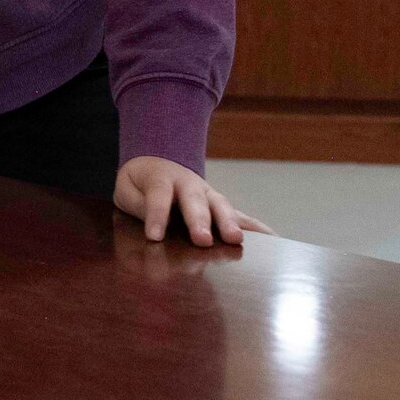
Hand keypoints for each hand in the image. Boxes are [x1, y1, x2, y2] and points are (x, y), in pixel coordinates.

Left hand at [115, 156, 271, 247]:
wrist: (158, 159)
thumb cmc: (140, 182)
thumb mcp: (126, 188)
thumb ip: (137, 203)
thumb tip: (152, 224)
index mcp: (160, 178)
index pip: (158, 196)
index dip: (156, 215)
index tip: (154, 236)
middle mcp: (188, 184)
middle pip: (194, 200)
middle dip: (200, 220)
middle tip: (202, 240)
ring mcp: (208, 193)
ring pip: (220, 205)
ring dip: (228, 222)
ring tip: (235, 240)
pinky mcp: (220, 205)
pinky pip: (241, 215)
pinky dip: (257, 226)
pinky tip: (273, 239)